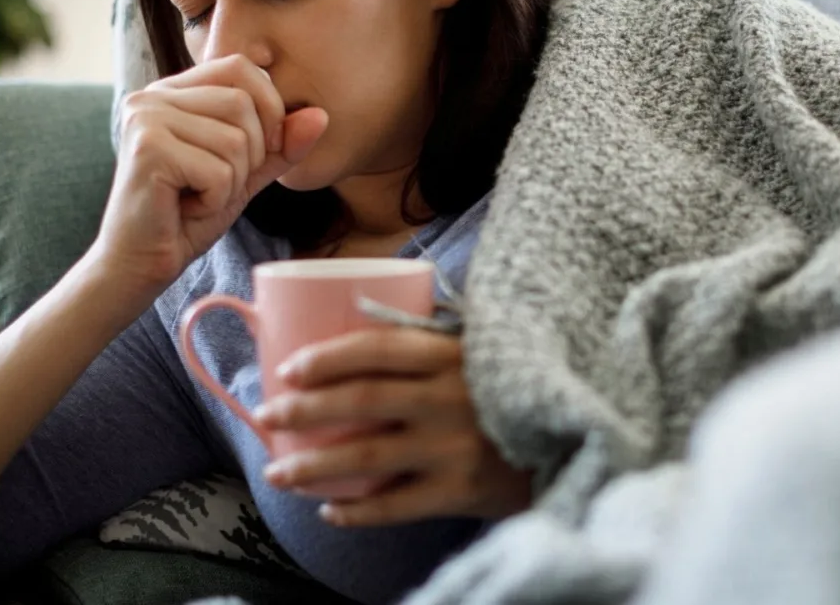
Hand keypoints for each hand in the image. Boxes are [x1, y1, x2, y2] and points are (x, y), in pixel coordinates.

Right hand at [90, 54, 328, 296]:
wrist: (140, 263)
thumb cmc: (188, 216)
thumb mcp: (245, 173)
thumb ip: (280, 145)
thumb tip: (321, 116)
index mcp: (174, 91)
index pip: (241, 68)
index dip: (268, 107)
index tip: (260, 150)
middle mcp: (153, 95)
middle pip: (243, 104)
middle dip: (249, 156)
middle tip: (215, 185)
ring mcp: (146, 118)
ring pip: (235, 140)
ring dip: (231, 182)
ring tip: (198, 196)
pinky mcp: (147, 149)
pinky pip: (219, 170)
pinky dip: (215, 200)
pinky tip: (186, 208)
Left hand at [255, 328, 532, 525]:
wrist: (572, 438)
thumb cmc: (513, 388)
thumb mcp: (480, 352)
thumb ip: (431, 342)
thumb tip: (357, 326)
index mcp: (453, 354)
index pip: (377, 348)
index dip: (327, 358)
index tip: (288, 369)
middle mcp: (451, 398)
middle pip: (361, 401)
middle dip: (305, 410)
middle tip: (267, 416)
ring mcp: (455, 447)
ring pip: (368, 457)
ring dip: (315, 466)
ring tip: (279, 473)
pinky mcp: (463, 491)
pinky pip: (397, 505)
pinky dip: (358, 512)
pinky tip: (330, 511)